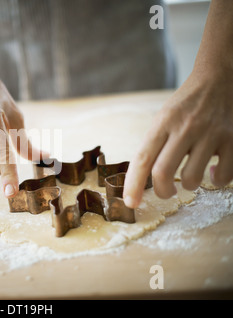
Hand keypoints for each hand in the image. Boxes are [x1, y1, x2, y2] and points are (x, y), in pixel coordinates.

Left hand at [123, 68, 232, 207]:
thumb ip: (155, 144)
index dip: (133, 185)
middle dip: (161, 191)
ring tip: (189, 178)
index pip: (142, 159)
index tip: (130, 203)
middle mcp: (185, 128)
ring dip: (188, 186)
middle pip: (162, 173)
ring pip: (191, 179)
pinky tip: (212, 171)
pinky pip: (223, 176)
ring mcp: (211, 133)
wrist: (221, 77)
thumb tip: (143, 178)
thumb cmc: (187, 103)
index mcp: (163, 123)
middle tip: (165, 192)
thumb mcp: (164, 117)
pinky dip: (216, 181)